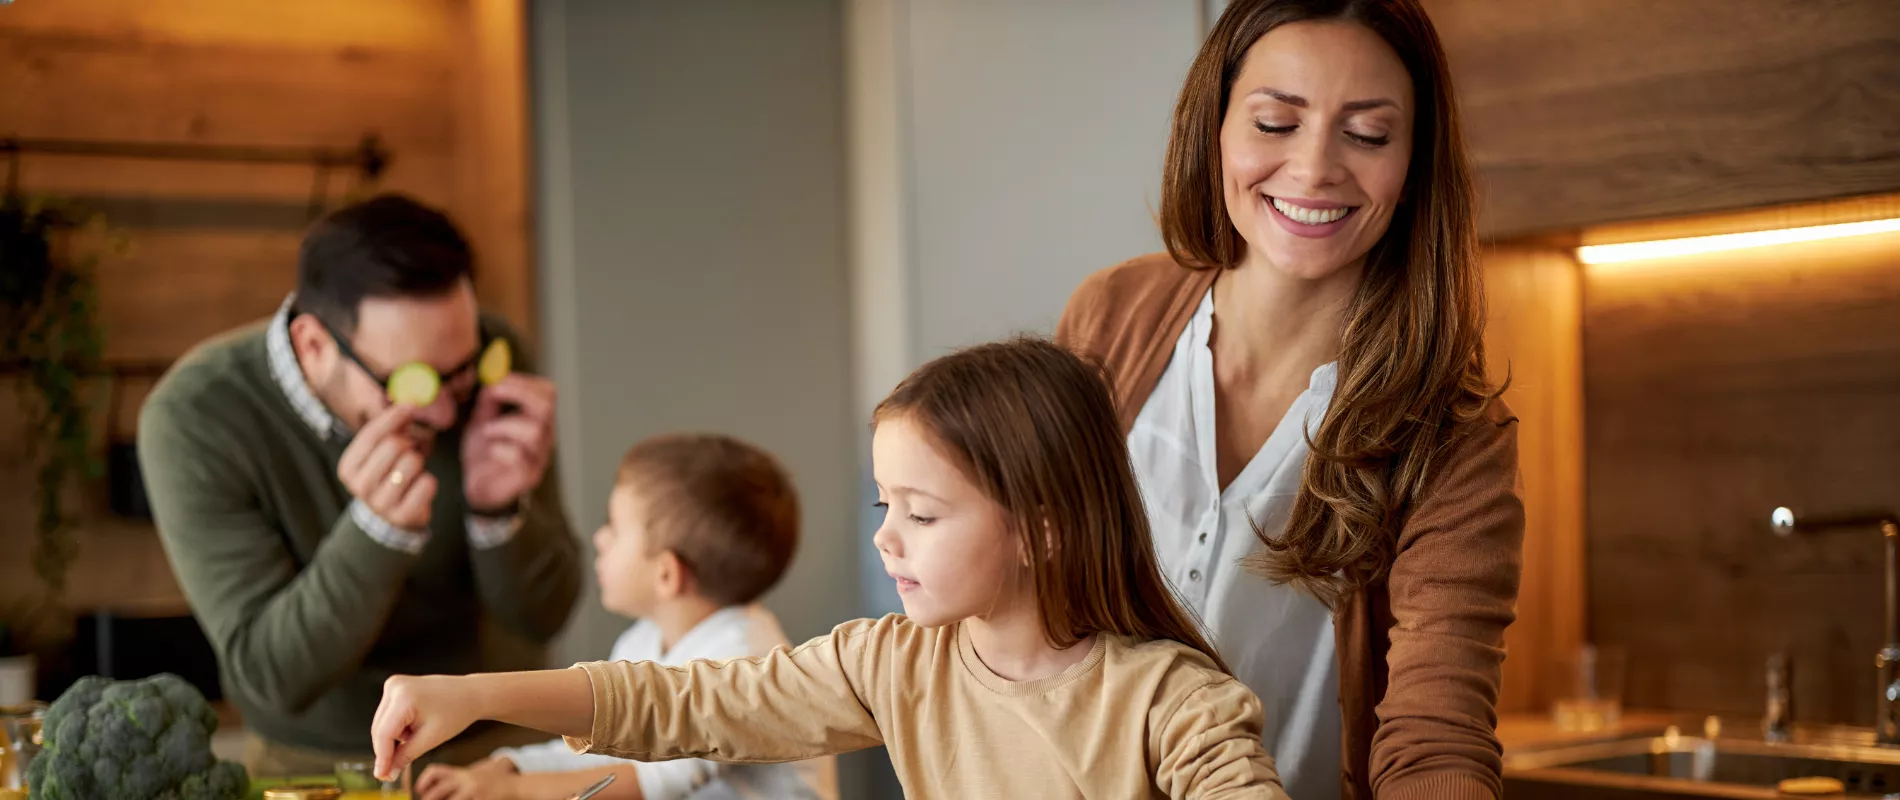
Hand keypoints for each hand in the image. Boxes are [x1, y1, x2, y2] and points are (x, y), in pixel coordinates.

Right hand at [340, 405, 437, 530]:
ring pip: (412, 462)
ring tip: (411, 472)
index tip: (411, 407)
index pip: (372, 434)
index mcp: (348, 468)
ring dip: (418, 462)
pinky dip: (428, 481)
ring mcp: (381, 503)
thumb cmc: (385, 478)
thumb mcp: (378, 454)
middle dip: (408, 443)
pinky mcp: (403, 515)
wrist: (388, 520)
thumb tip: (408, 406)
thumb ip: (388, 431)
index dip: (394, 417)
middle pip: (394, 445)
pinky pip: (428, 483)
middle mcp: (360, 487)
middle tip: (409, 450)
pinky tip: (418, 488)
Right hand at [372, 675, 480, 781]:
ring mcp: (394, 685)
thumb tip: (388, 772)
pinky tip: (414, 728)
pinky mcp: (395, 687)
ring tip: (417, 736)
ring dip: (393, 738)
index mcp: (404, 697)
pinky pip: (387, 716)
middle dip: (387, 750)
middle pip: (380, 729)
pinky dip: (396, 728)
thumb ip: (406, 756)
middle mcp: (395, 686)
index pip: (384, 733)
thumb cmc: (456, 712)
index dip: (382, 757)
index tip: (382, 776)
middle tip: (394, 770)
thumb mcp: (431, 738)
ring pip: (382, 724)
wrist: (469, 694)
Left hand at [416, 758, 519, 799]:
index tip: (419, 790)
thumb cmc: (493, 783)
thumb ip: (457, 782)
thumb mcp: (474, 776)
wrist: (516, 786)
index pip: (435, 771)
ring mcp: (473, 792)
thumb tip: (431, 793)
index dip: (423, 781)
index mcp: (462, 773)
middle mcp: (465, 780)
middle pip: (435, 792)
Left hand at [463, 374, 555, 511]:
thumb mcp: (482, 420)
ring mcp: (537, 457)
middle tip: (494, 392)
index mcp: (537, 419)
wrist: (478, 488)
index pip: (548, 393)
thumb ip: (488, 401)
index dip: (524, 381)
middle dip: (518, 393)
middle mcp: (544, 436)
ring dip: (505, 425)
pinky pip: (520, 457)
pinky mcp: (527, 476)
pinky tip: (492, 450)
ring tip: (487, 430)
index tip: (498, 380)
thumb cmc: (484, 453)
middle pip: (546, 406)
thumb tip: (491, 380)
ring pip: (533, 431)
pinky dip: (502, 449)